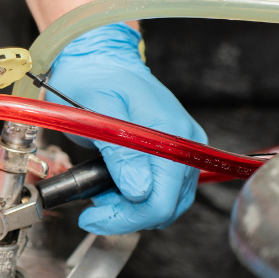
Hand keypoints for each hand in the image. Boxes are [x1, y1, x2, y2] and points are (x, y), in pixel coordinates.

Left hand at [47, 24, 206, 233]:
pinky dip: (137, 198)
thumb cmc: (95, 78)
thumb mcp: (97, 111)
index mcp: (170, 131)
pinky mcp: (172, 153)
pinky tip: (112, 188)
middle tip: (94, 208)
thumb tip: (138, 190)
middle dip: (128, 216)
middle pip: (168, 205)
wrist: (100, 61)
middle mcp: (184, 142)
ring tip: (100, 195)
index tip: (94, 216)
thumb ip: (120, 151)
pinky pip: (163, 190)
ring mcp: (181, 148)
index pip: (162, 196)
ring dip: (132, 209)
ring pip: (167, 202)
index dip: (128, 216)